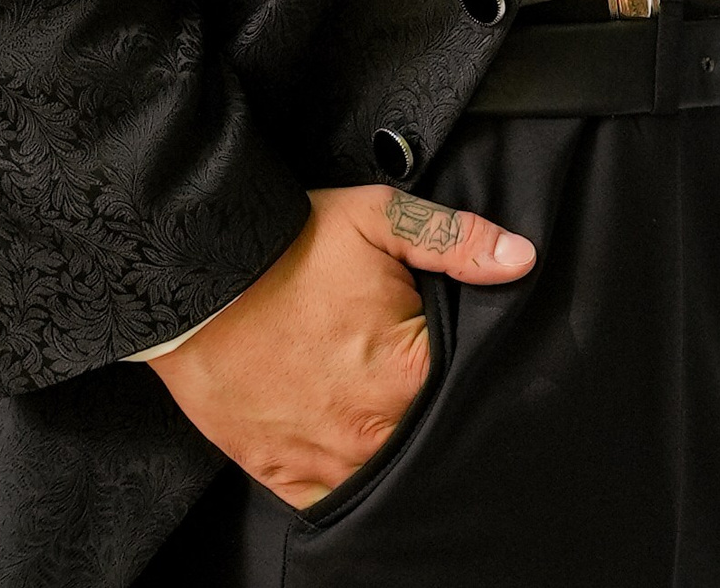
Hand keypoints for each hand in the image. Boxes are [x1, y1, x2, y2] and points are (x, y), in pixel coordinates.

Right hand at [143, 183, 534, 508]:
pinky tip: (355, 447)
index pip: (469, 384)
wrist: (199, 282)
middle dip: (435, 406)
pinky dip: (349, 478)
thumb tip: (521, 259)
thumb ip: (456, 241)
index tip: (462, 343)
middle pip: (430, 433)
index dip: (474, 362)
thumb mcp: (380, 218)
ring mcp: (324, 460)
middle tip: (414, 368)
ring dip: (396, 446)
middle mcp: (369, 430)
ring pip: (388, 474)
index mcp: (405, 372)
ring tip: (385, 403)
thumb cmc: (291, 247)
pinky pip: (334, 500)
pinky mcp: (283, 475)